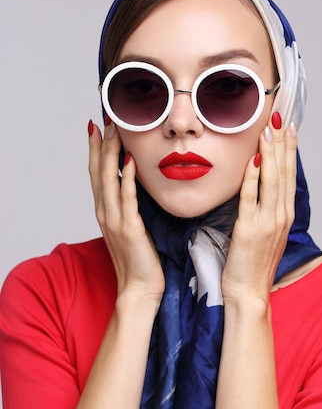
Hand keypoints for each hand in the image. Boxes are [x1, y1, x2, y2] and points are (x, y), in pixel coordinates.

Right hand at [88, 120, 164, 300]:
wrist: (140, 288)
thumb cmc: (140, 260)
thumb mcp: (132, 229)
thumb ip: (130, 208)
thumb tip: (136, 189)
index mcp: (105, 213)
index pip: (97, 175)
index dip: (96, 151)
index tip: (97, 128)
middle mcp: (105, 214)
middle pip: (98, 172)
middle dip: (101, 145)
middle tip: (104, 120)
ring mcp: (114, 221)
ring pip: (108, 181)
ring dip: (111, 154)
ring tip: (114, 131)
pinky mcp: (129, 229)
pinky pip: (127, 199)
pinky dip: (127, 178)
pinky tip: (129, 161)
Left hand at [222, 118, 296, 303]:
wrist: (249, 293)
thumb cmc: (254, 265)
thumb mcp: (266, 234)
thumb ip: (266, 211)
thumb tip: (261, 187)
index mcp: (285, 216)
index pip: (289, 176)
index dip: (290, 150)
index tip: (289, 127)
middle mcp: (281, 216)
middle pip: (284, 172)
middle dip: (282, 143)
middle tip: (280, 117)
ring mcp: (267, 223)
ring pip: (272, 180)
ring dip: (271, 153)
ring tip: (268, 130)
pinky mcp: (249, 229)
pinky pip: (251, 198)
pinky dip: (253, 178)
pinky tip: (254, 160)